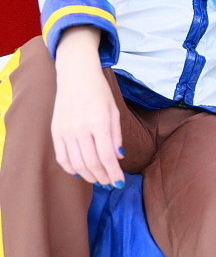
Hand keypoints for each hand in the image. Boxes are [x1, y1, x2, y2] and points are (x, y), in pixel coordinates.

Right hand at [52, 26, 123, 186]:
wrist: (76, 73)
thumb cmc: (98, 91)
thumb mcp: (113, 110)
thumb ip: (116, 135)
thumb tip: (118, 157)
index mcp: (98, 121)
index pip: (107, 156)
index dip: (114, 173)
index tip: (120, 182)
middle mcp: (80, 128)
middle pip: (91, 163)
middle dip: (103, 177)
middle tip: (110, 183)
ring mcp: (66, 130)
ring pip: (76, 164)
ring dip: (89, 176)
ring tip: (98, 179)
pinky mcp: (56, 130)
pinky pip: (62, 157)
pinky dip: (71, 168)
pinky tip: (80, 172)